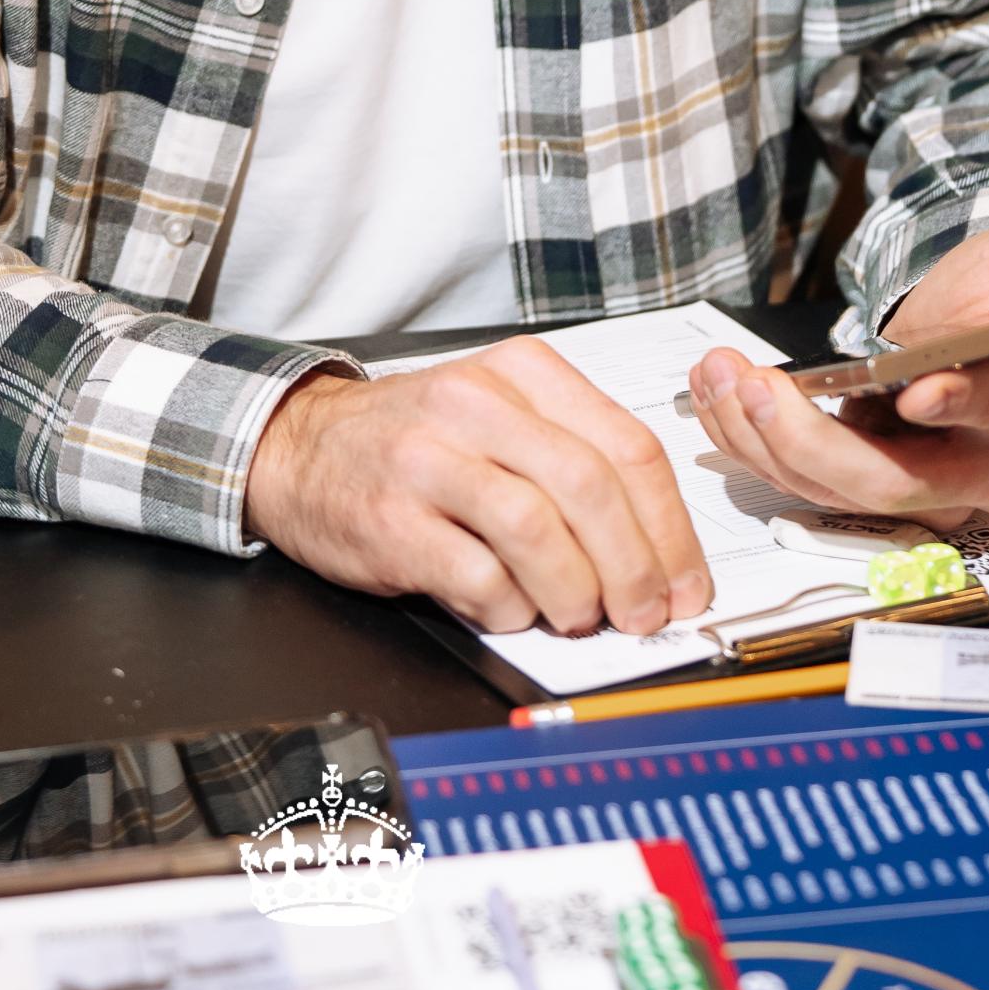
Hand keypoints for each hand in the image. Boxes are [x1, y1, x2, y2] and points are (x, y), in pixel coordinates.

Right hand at [244, 339, 710, 635]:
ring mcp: (429, 460)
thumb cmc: (417, 444)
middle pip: (591, 486)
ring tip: (578, 617)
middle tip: (645, 615)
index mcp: (521, 372)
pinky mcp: (392, 521)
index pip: (628, 445)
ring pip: (538, 530)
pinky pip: (479, 578)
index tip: (687, 584)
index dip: (671, 529)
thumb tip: (658, 553)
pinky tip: (511, 610)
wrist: (301, 449)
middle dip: (636, 568)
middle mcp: (476, 404)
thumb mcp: (500, 416)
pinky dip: (511, 609)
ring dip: (576, 594)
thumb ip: (575, 461)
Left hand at [686, 232, 988, 525]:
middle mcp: (986, 469)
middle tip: (754, 384)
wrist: (980, 318)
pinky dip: (753, 442)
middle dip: (811, 439)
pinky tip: (719, 397)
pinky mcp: (873, 481)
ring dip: (762, 438)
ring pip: (836, 489)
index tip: (911, 390)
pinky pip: (807, 480)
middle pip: (894, 482)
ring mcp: (927, 487)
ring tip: (718, 374)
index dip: (957, 407)